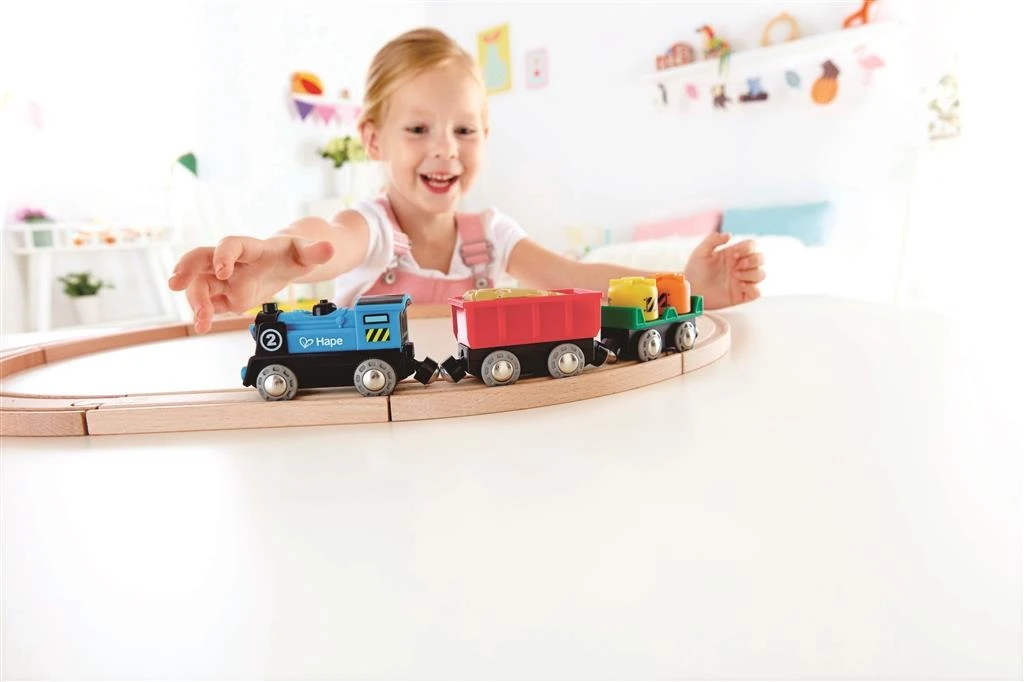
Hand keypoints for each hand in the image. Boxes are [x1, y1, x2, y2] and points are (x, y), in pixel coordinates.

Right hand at [168, 235, 333, 332]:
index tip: (222, 270)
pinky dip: (202, 313)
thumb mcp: (306, 253)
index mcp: (251, 247)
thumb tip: (329, 249)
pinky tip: (202, 326)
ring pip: (200, 285)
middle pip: (201, 258)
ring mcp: (224, 278)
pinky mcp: (224, 295)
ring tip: (201, 321)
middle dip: (187, 268)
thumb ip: (315, 252)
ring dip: (195, 301)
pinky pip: (208, 303)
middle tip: (175, 282)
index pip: (231, 244)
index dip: (224, 254)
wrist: (285, 264)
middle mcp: (231, 261)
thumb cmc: (293, 254)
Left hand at [683, 232, 764, 309]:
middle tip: (738, 266)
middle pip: (761, 259)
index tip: (734, 254)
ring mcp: (742, 281)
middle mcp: (740, 266)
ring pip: (761, 274)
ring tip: (735, 276)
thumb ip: (712, 240)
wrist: (690, 291)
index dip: (748, 248)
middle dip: (753, 260)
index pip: (752, 246)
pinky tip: (740, 286)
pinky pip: (757, 292)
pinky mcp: (741, 295)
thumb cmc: (694, 271)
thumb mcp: (700, 252)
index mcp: (733, 254)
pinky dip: (753, 289)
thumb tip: (729, 235)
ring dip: (752, 274)